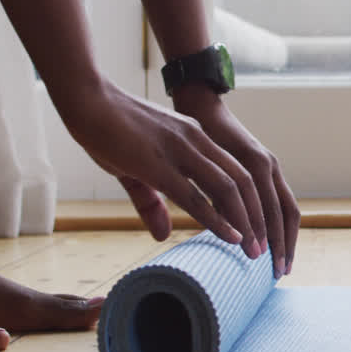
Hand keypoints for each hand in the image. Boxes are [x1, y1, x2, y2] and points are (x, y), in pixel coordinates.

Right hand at [57, 80, 280, 268]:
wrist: (86, 100)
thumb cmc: (107, 131)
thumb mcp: (135, 170)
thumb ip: (152, 204)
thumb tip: (163, 235)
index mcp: (195, 138)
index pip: (236, 173)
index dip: (252, 203)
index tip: (259, 231)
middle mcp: (196, 142)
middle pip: (242, 182)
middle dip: (258, 218)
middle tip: (265, 249)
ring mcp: (180, 151)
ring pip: (227, 190)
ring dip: (245, 222)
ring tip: (254, 251)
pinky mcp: (158, 165)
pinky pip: (196, 196)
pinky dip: (218, 219)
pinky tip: (232, 237)